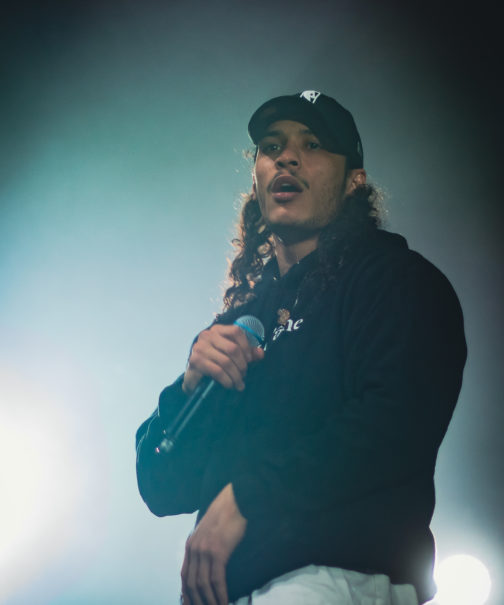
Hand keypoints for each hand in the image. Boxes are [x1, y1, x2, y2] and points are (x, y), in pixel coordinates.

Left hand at [181, 483, 246, 604]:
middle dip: (197, 602)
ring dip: (210, 601)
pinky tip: (224, 602)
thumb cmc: (225, 515)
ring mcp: (205, 550)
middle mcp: (194, 549)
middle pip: (192, 584)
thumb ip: (204, 547)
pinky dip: (220, 594)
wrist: (234, 501)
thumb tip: (207, 566)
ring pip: (203, 585)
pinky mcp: (218, 551)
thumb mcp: (209, 531)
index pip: (185, 576)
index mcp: (191, 545)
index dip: (187, 594)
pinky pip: (217, 579)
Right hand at [183, 324, 263, 394]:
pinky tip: (230, 385)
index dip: (246, 346)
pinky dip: (227, 380)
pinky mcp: (195, 361)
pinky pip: (217, 371)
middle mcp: (207, 335)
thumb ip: (247, 353)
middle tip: (244, 375)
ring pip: (226, 362)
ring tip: (239, 383)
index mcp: (217, 330)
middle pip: (232, 348)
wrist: (194, 376)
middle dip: (242, 365)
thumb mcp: (232, 355)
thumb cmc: (215, 362)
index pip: (236, 331)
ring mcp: (199, 347)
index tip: (250, 360)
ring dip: (236, 375)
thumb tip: (261, 353)